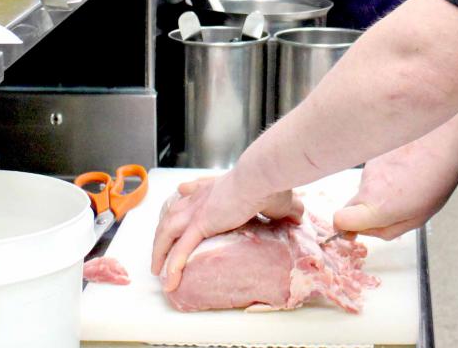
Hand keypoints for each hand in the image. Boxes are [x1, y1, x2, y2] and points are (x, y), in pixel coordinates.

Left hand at [150, 172, 303, 290]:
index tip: (180, 195)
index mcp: (217, 188)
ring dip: (160, 250)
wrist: (263, 176)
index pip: (194, 190)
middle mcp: (202, 196)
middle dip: (163, 233)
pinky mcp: (201, 223)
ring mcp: (198, 209)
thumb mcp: (280, 199)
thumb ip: (287, 209)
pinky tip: (168, 280)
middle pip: (173, 214)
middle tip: (159, 249)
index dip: (186, 195)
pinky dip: (173, 265)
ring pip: (169, 231)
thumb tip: (299, 216)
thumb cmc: (271, 184)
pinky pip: (181, 248)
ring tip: (158, 270)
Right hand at [332, 138, 457, 239]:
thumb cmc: (436, 179)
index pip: (339, 220)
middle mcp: (367, 185)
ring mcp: (369, 167)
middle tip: (395, 207)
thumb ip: (387, 230)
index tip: (355, 230)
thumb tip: (367, 230)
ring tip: (409, 184)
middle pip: (352, 205)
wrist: (442, 139)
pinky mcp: (374, 153)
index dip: (345, 227)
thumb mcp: (417, 219)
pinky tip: (407, 169)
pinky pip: (375, 172)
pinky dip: (387, 174)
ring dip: (382, 190)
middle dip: (368, 211)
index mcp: (377, 207)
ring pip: (367, 188)